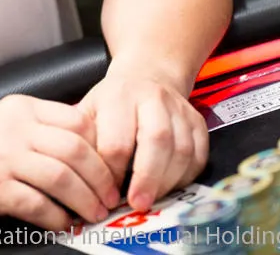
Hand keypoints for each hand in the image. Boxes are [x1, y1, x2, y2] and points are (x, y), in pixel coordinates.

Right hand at [0, 95, 121, 230]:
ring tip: (93, 213)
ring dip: (85, 201)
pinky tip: (62, 223)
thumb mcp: (0, 122)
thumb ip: (37, 127)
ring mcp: (4, 157)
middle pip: (77, 149)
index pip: (79, 119)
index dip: (102, 146)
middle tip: (110, 196)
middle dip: (102, 178)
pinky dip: (58, 218)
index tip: (110, 166)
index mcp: (21, 108)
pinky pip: (39, 205)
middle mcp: (14, 128)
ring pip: (63, 177)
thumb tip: (83, 147)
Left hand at [76, 61, 207, 212]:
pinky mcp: (198, 122)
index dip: (112, 172)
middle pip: (156, 140)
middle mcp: (153, 98)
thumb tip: (81, 179)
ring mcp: (179, 109)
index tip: (107, 193)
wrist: (147, 75)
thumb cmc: (112, 101)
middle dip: (147, 178)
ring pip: (182, 149)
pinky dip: (185, 177)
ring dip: (167, 181)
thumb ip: (85, 141)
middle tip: (137, 204)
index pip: (117, 140)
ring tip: (152, 198)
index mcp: (118, 96)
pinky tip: (169, 187)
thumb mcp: (88, 111)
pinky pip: (198, 155)